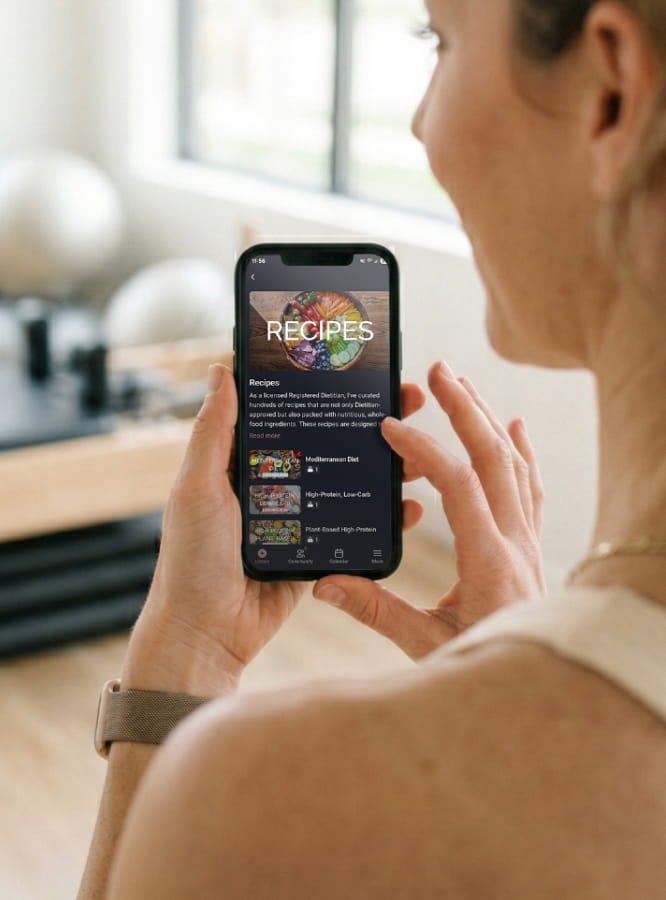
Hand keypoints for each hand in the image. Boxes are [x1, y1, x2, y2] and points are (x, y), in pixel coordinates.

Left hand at [121, 365, 427, 693]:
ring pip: (348, 479)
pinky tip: (408, 505)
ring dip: (385, 464)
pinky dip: (382, 515)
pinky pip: (354, 525)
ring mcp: (298, 515)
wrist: (207, 633)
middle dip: (369, 421)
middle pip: (328, 440)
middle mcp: (274, 481)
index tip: (356, 368)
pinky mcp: (315, 548)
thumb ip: (213, 432)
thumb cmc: (192, 559)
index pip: (289, 411)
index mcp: (242, 460)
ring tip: (420, 449)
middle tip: (406, 399)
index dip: (321, 388)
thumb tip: (221, 369)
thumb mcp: (198, 487)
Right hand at [312, 360, 547, 661]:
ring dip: (488, 421)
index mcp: (488, 562)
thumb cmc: (477, 665)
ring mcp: (528, 541)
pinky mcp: (529, 545)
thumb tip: (324, 585)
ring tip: (463, 386)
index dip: (425, 452)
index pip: (460, 488)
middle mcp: (515, 542)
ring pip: (514, 465)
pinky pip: (529, 485)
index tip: (391, 429)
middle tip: (439, 371)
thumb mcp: (424, 644)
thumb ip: (375, 611)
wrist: (534, 683)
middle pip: (495, 459)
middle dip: (466, 410)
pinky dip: (520, 450)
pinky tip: (514, 426)